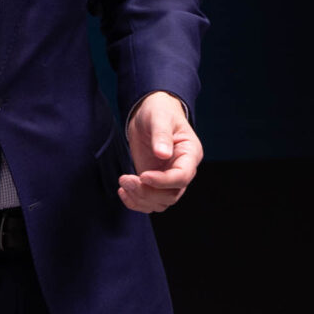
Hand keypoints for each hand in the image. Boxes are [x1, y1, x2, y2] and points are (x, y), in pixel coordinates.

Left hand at [118, 91, 202, 213]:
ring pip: (160, 202)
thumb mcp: (159, 118)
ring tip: (123, 183)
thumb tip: (162, 154)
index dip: (163, 181)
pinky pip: (149, 201)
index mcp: (190, 154)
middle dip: (148, 192)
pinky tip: (123, 191)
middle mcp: (182, 170)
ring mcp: (169, 178)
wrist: (150, 112)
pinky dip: (136, 202)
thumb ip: (161, 135)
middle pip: (171, 195)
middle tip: (126, 179)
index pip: (182, 177)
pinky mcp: (155, 182)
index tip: (143, 176)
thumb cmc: (159, 111)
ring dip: (140, 198)